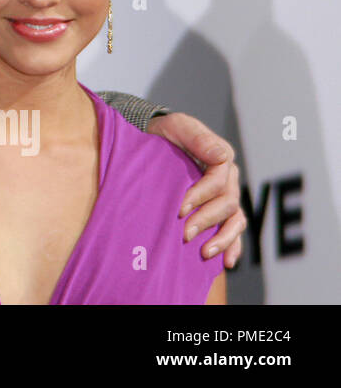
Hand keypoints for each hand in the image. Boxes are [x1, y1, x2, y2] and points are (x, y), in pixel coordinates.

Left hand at [148, 112, 246, 267]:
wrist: (153, 140)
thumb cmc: (164, 133)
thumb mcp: (178, 126)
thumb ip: (198, 138)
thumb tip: (222, 156)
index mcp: (220, 157)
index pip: (218, 180)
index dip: (201, 194)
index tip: (180, 208)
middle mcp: (227, 179)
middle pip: (226, 204)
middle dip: (206, 220)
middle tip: (184, 233)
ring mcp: (225, 196)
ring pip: (235, 220)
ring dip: (222, 238)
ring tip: (205, 252)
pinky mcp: (219, 211)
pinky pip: (234, 230)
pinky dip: (232, 246)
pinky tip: (226, 261)